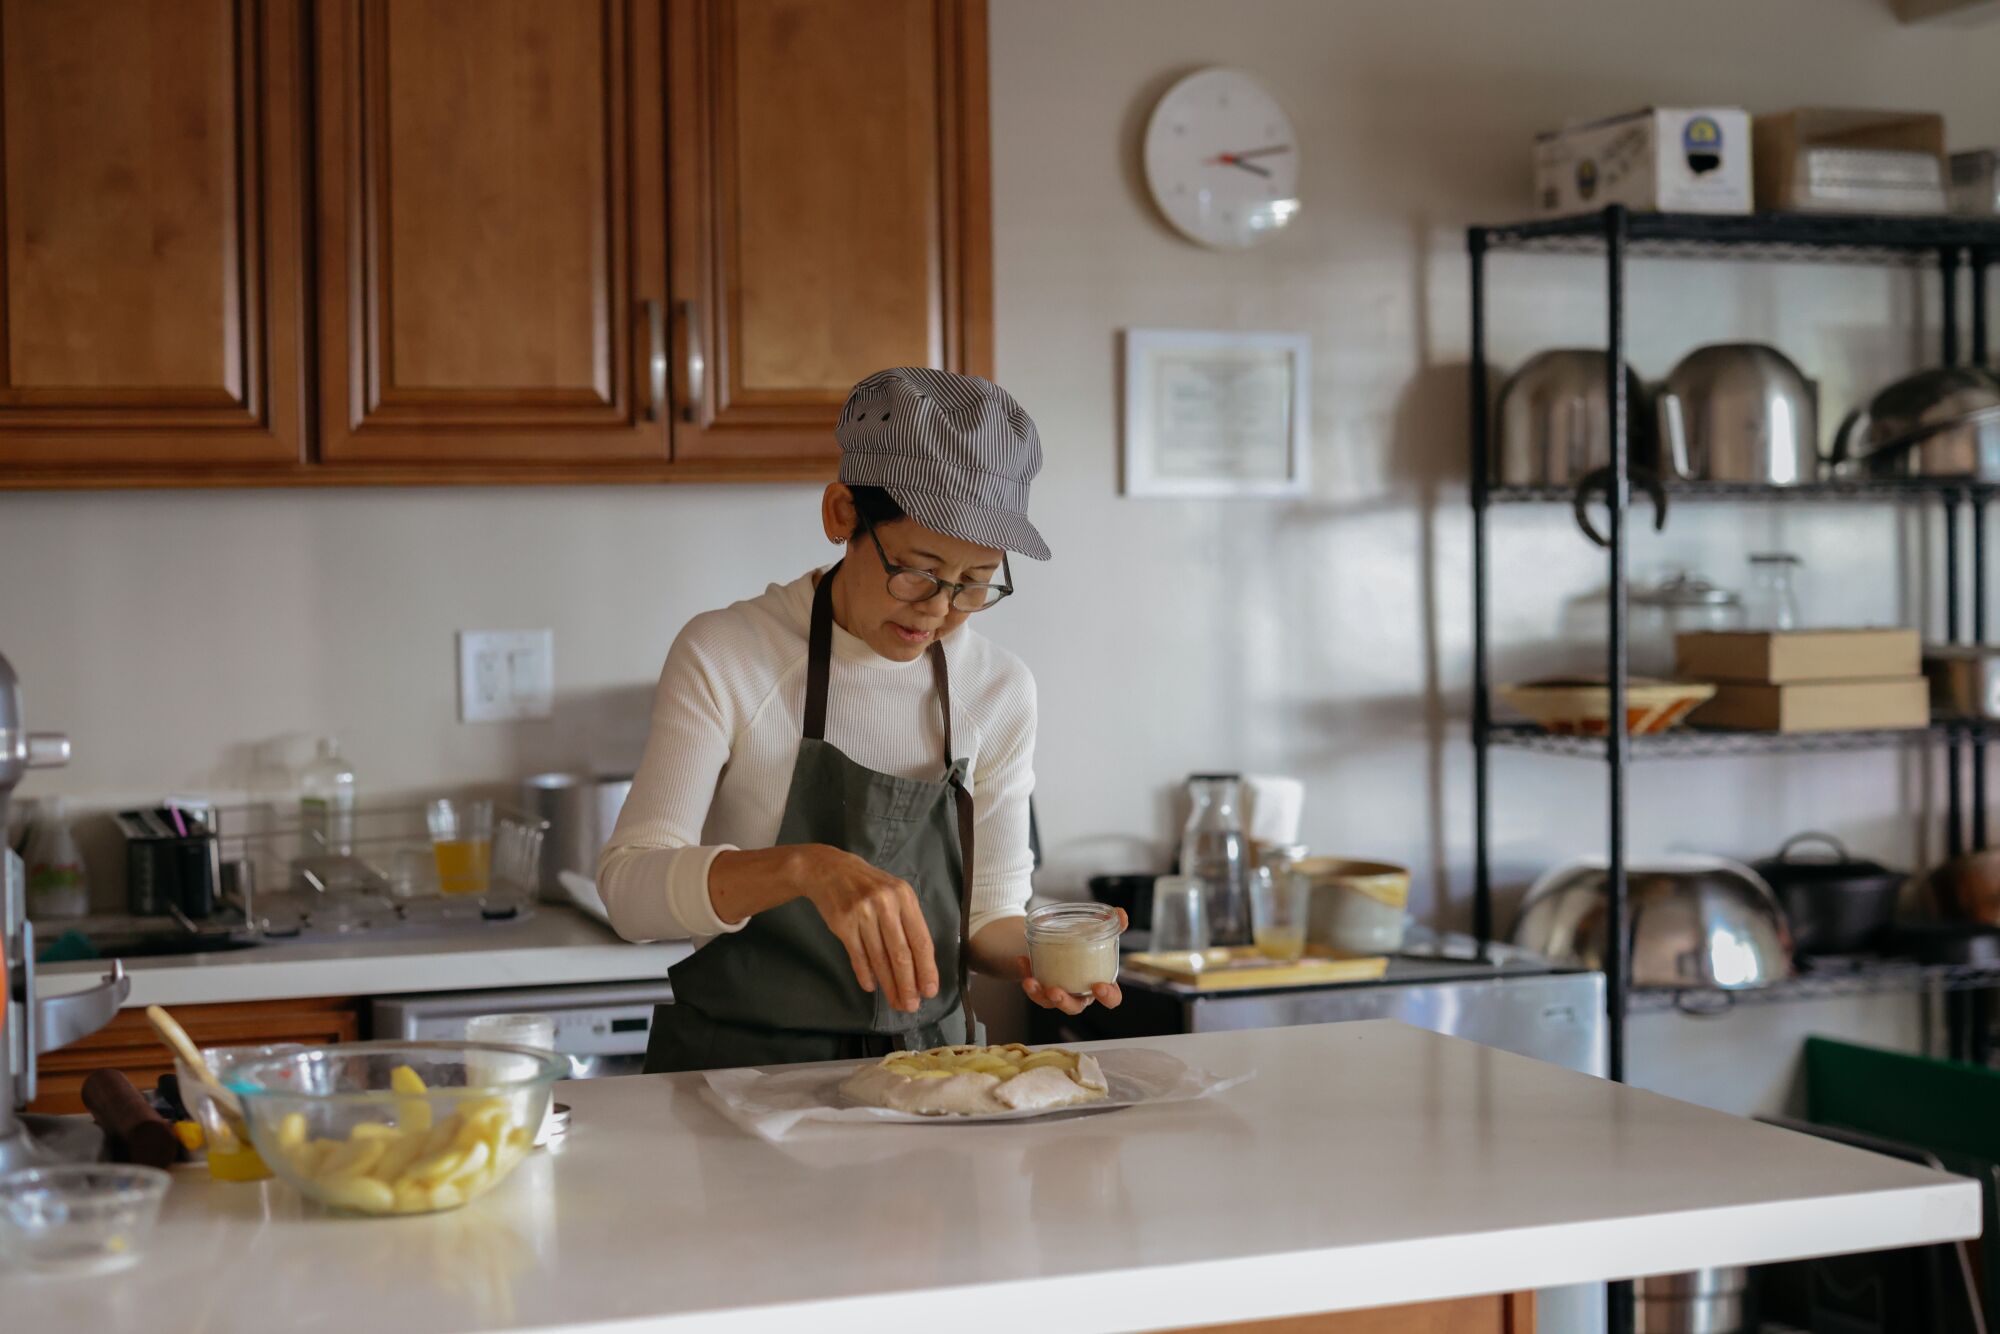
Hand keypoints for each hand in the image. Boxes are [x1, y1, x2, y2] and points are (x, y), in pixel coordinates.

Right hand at [792, 846, 937, 1013]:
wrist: (830, 870)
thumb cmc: (870, 886)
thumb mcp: (895, 894)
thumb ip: (908, 923)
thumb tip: (920, 965)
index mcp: (905, 897)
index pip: (921, 940)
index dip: (926, 968)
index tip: (930, 990)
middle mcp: (885, 905)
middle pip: (901, 953)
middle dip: (908, 984)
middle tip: (912, 1005)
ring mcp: (862, 914)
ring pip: (879, 958)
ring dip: (889, 985)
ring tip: (896, 1002)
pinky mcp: (843, 924)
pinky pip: (858, 955)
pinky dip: (865, 974)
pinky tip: (872, 987)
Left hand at [1018, 909, 1126, 1014]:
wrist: (1057, 939)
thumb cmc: (1082, 941)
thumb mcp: (1096, 930)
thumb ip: (1111, 923)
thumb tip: (1121, 914)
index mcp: (1098, 982)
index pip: (1111, 998)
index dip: (1108, 996)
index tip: (1099, 986)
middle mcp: (1079, 992)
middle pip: (1075, 1007)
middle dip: (1065, 1002)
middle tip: (1056, 992)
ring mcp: (1059, 992)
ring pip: (1049, 1003)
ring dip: (1039, 995)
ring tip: (1031, 983)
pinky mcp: (1040, 988)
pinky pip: (1033, 987)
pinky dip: (1026, 975)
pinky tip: (1022, 960)